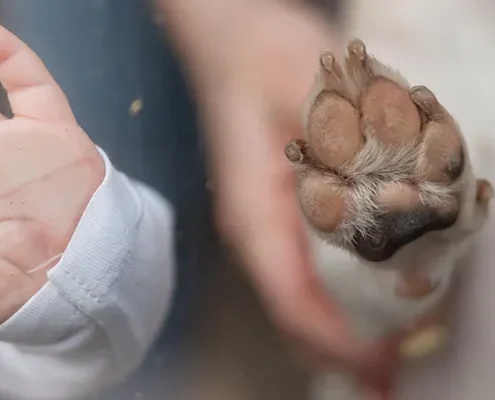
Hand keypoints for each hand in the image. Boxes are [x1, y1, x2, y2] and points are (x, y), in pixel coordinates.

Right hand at [161, 0, 400, 378]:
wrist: (230, 42)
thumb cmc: (260, 58)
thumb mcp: (309, 86)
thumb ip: (350, 143)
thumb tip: (408, 205)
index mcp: (254, 211)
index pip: (292, 298)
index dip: (338, 339)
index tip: (388, 357)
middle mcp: (256, 231)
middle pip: (294, 316)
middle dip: (344, 351)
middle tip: (396, 375)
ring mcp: (267, 227)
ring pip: (300, 302)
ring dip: (344, 334)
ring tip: (389, 359)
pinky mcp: (282, 216)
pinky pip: (309, 278)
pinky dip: (341, 304)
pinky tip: (372, 312)